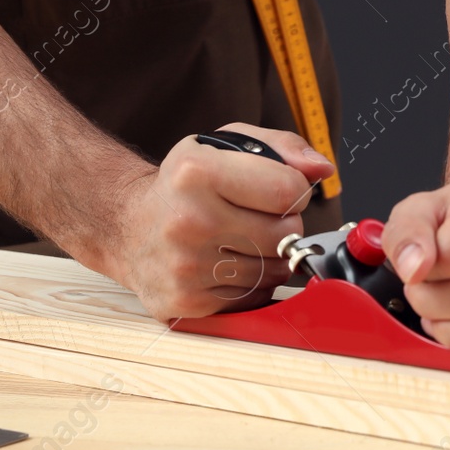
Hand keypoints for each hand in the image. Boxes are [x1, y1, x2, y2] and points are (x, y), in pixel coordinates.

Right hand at [101, 122, 334, 319]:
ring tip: (238, 239)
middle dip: (283, 225)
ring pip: (274, 271)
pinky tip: (226, 264)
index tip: (275, 190)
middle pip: (286, 235)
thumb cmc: (186, 185)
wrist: (128, 226)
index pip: (287, 190)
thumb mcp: (227, 146)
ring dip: (269, 257)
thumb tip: (322, 169)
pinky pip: (253, 298)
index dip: (293, 190)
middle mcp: (188, 221)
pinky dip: (251, 283)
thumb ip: (283, 148)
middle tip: (255, 217)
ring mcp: (186, 267)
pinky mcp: (187, 303)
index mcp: (197, 172)